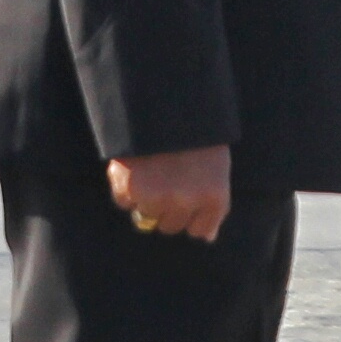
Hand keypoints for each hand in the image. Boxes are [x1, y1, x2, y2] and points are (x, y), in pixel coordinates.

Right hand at [104, 144, 231, 243]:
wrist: (165, 103)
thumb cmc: (196, 134)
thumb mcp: (216, 167)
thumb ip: (214, 206)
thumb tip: (208, 238)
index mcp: (213, 197)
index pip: (200, 230)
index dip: (192, 215)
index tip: (188, 195)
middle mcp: (186, 203)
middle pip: (171, 226)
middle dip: (168, 208)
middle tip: (167, 178)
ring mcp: (157, 198)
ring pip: (147, 217)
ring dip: (146, 199)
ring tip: (151, 169)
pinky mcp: (130, 190)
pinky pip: (124, 202)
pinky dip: (125, 188)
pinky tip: (135, 166)